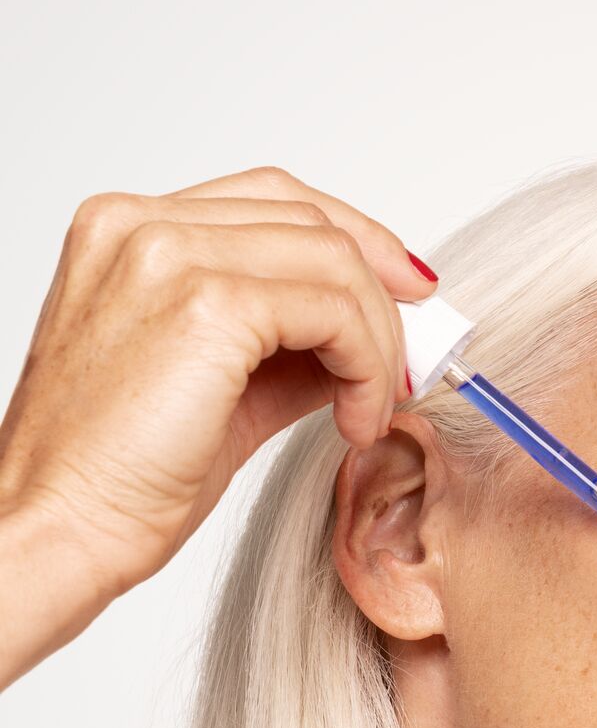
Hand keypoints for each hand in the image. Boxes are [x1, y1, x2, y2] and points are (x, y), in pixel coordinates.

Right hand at [0, 165, 439, 678]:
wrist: (59, 529)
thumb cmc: (122, 473)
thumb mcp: (228, 386)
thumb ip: (296, 343)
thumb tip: (376, 334)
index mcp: (131, 229)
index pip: (276, 197)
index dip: (357, 238)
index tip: (406, 289)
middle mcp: (142, 225)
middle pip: (314, 220)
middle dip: (382, 292)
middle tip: (406, 362)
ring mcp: (169, 254)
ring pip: (335, 260)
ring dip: (378, 339)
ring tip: (371, 407)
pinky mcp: (207, 303)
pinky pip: (335, 311)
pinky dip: (367, 363)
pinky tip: (356, 418)